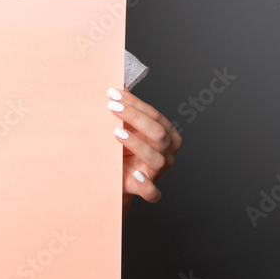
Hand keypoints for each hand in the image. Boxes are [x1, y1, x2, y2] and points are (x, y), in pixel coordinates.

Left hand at [107, 86, 181, 202]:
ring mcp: (158, 172)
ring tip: (117, 133)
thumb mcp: (125, 127)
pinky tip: (137, 176)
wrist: (115, 176)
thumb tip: (118, 86)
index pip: (155, 116)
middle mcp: (167, 153)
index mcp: (167, 135)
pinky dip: (147, 186)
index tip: (113, 95)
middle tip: (112, 108)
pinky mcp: (146, 190)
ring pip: (157, 159)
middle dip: (136, 118)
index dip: (135, 104)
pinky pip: (153, 193)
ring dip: (137, 144)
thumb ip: (125, 109)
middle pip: (159, 134)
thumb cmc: (123, 148)